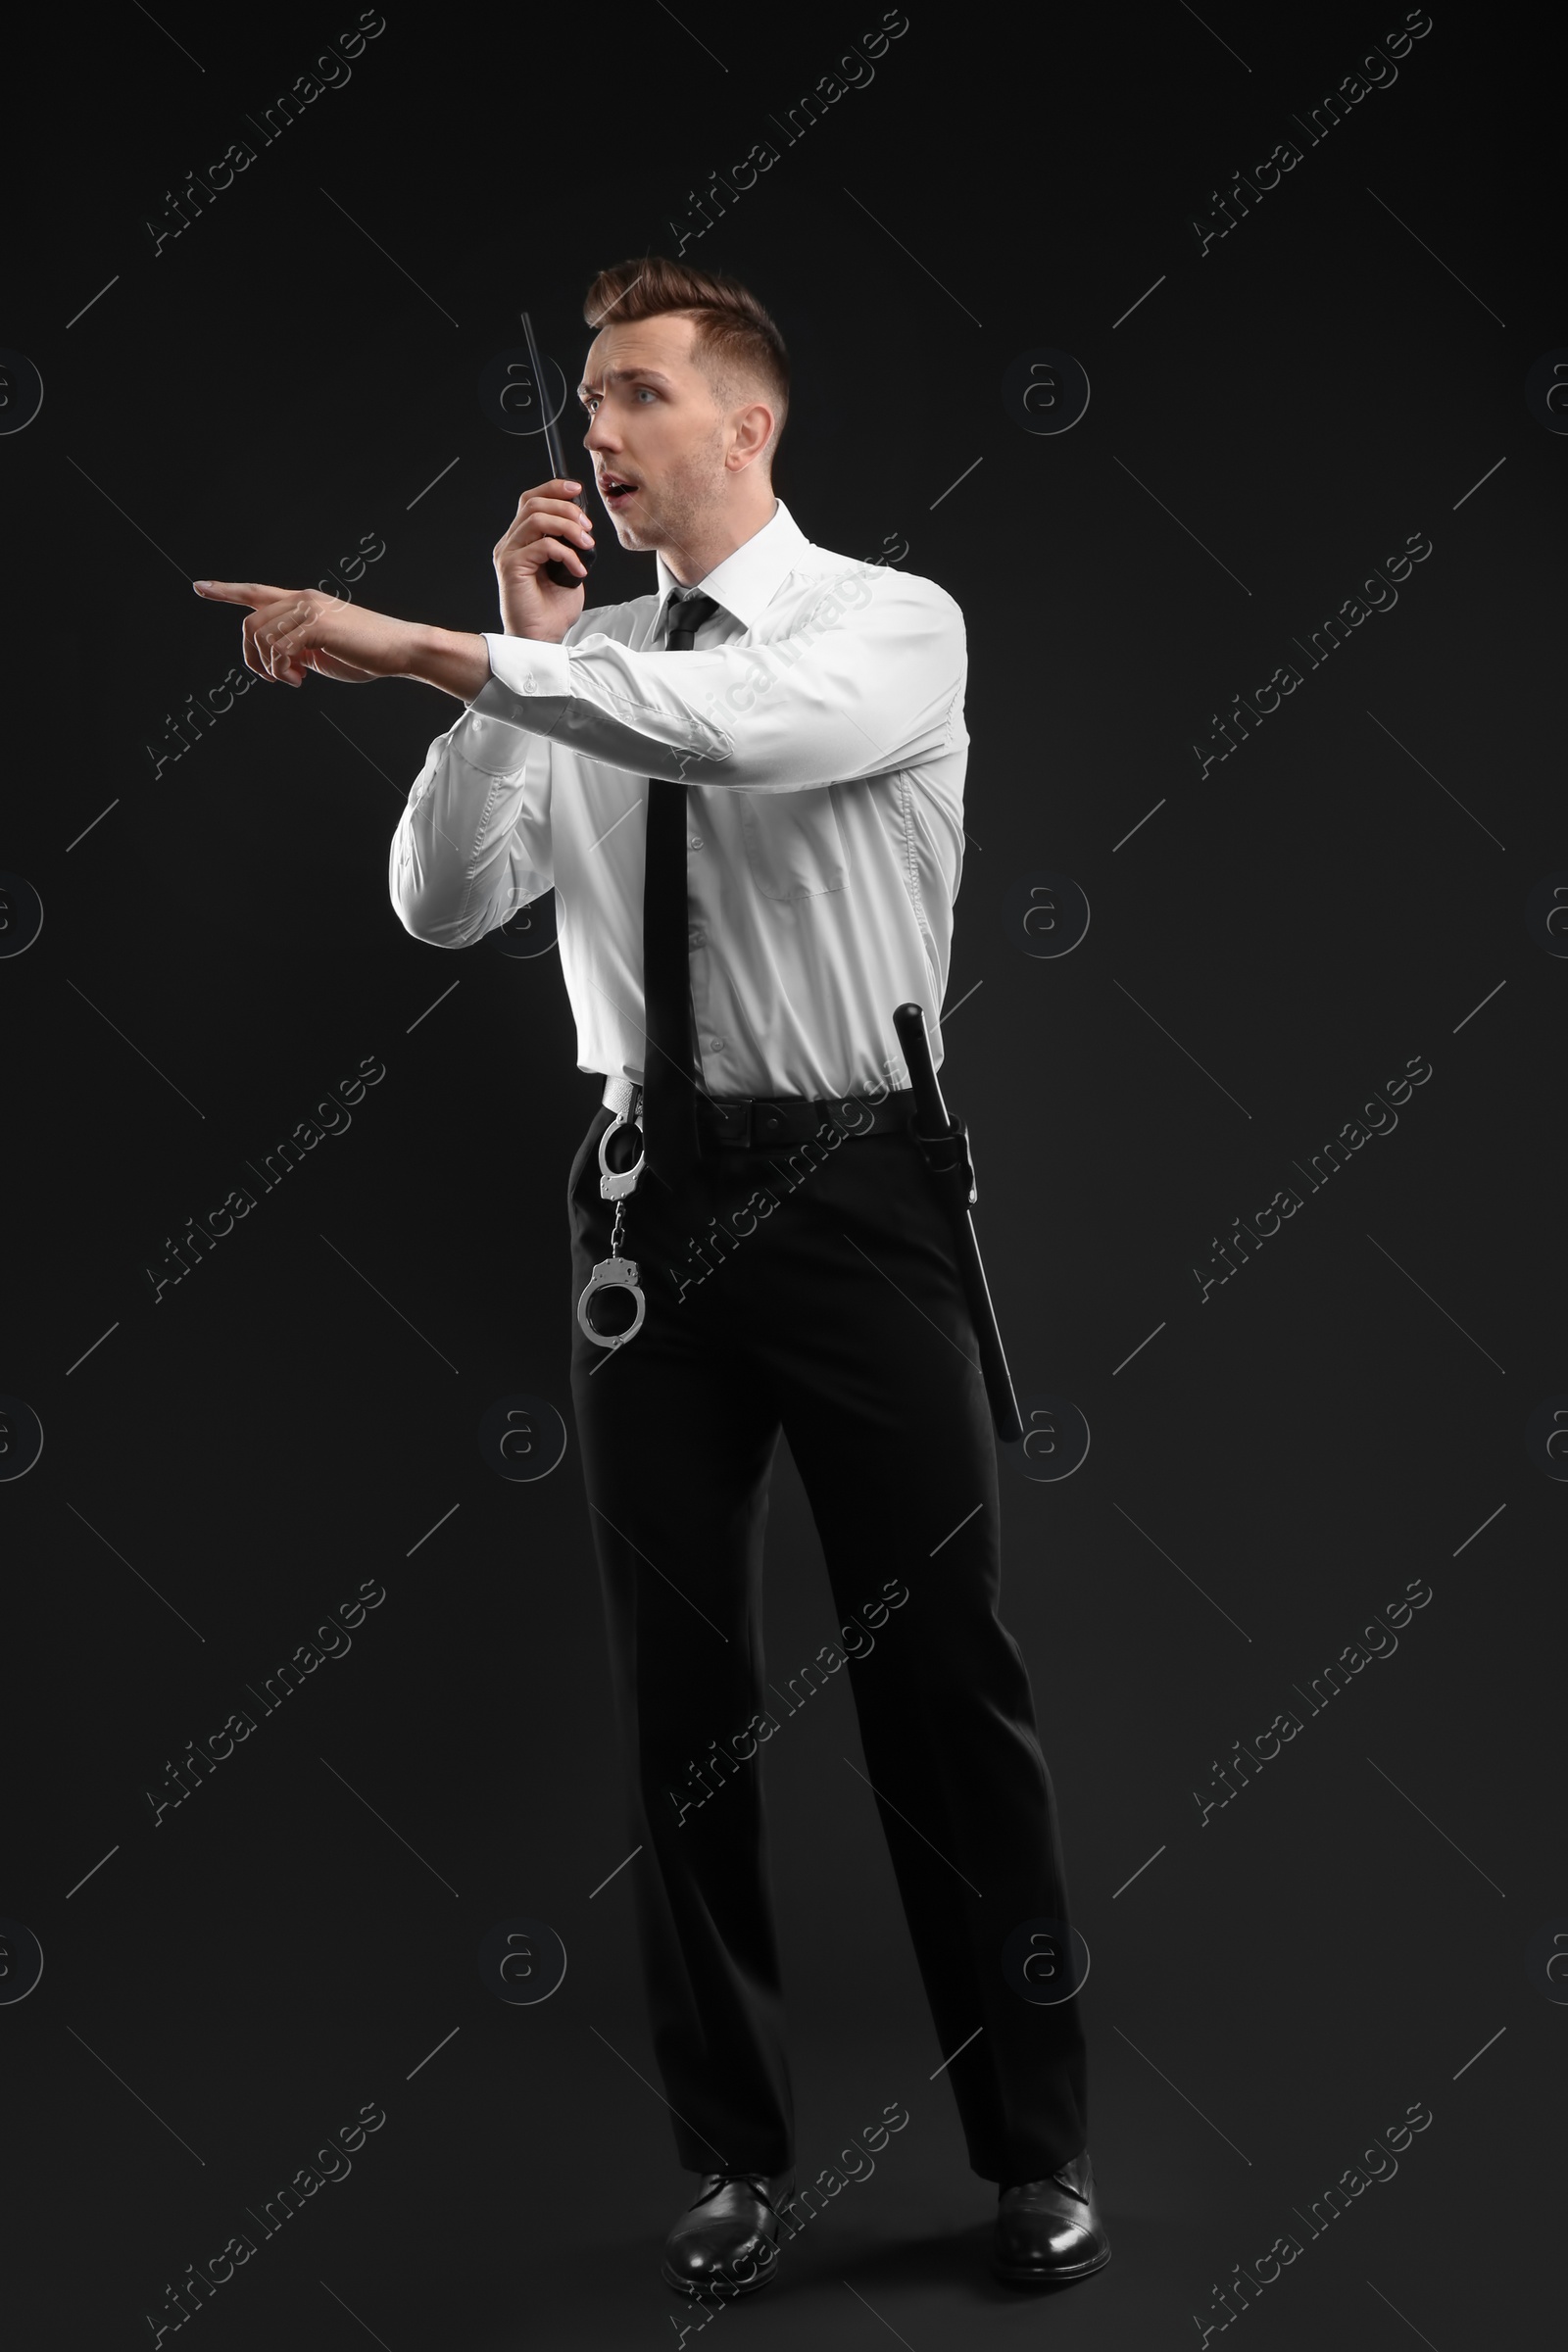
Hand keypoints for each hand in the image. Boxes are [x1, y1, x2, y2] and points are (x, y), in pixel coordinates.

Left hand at [191, 581, 422, 687]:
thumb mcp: (323, 652)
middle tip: (274, 679)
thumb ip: (298, 649)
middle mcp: (302, 599)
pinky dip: (282, 670)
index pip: (256, 591)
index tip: (199, 586)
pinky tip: (299, 679)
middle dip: (251, 657)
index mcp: (303, 602)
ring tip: (292, 680)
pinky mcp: (318, 625)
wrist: (401, 649)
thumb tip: (279, 662)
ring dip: (269, 667)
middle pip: (250, 622)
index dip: (225, 590)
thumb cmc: (368, 653)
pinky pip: (279, 648)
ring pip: (261, 636)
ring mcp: (309, 610)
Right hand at [492, 478, 593, 639]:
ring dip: (568, 527)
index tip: (577, 490)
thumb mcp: (567, 570)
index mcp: (521, 541)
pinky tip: (578, 570)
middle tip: (587, 527)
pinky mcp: (512, 566)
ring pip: (537, 518)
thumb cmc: (551, 612)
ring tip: (586, 545)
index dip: (553, 489)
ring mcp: (508, 553)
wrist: (541, 640)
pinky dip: (566, 553)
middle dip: (566, 508)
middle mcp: (511, 543)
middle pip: (533, 503)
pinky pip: (542, 545)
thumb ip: (569, 546)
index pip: (531, 501)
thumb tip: (582, 528)